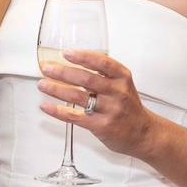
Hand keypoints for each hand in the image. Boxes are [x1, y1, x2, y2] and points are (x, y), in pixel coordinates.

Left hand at [37, 49, 162, 158]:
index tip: (66, 52)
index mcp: (122, 78)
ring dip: (56, 89)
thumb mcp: (123, 85)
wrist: (144, 134)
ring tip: (42, 84)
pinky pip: (75, 116)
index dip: (83, 56)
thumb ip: (103, 74)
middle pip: (86, 79)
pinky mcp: (101, 126)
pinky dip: (57, 111)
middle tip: (47, 68)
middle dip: (63, 72)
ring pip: (77, 97)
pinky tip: (46, 105)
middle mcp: (117, 92)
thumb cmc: (128, 107)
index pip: (102, 62)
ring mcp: (109, 110)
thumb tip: (73, 63)